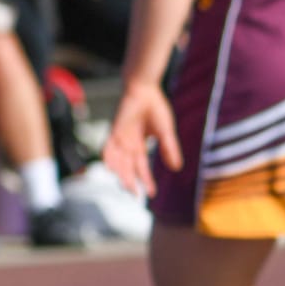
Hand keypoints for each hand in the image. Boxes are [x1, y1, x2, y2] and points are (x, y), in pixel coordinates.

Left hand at [106, 77, 175, 196]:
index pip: (142, 167)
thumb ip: (169, 148)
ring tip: (126, 186)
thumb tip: (176, 168)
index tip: (152, 194)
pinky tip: (110, 168)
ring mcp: (120, 138)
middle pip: (128, 167)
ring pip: (118, 160)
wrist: (144, 90)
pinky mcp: (114, 130)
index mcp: (139, 145)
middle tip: (135, 196)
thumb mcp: (165, 132)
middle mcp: (128, 144)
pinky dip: (108, 157)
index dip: (146, 180)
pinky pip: (108, 146)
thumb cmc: (155, 108)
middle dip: (131, 181)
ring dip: (121, 173)